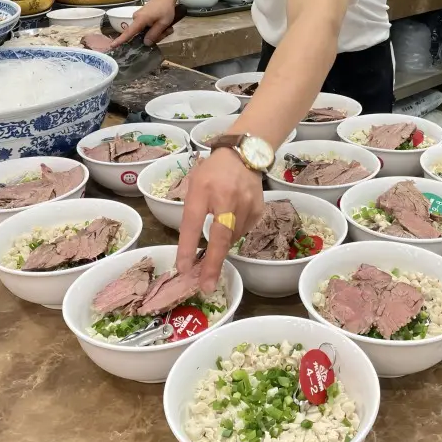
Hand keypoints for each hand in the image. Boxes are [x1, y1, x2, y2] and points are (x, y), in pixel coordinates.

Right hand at [110, 0, 176, 47]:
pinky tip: (164, 25)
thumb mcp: (163, 23)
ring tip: (167, 27)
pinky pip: (147, 27)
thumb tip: (145, 43)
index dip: (121, 40)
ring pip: (146, 32)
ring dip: (157, 32)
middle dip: (155, 36)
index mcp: (140, 19)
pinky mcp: (142, 16)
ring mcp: (138, 17)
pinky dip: (155, 28)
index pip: (129, 32)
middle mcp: (136, 18)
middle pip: (141, 35)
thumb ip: (154, 34)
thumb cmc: (165, 9)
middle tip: (167, 31)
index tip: (112, 45)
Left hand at [178, 148, 263, 292]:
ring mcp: (247, 204)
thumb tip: (191, 250)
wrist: (243, 154)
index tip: (183, 269)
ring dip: (221, 247)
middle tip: (206, 286)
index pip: (192, 222)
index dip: (187, 247)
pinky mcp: (259, 210)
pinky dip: (234, 234)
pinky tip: (231, 222)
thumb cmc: (212, 172)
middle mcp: (227, 198)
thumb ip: (191, 214)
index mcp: (204, 190)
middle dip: (213, 264)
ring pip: (232, 237)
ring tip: (215, 241)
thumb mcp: (194, 187)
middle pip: (220, 237)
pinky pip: (243, 231)